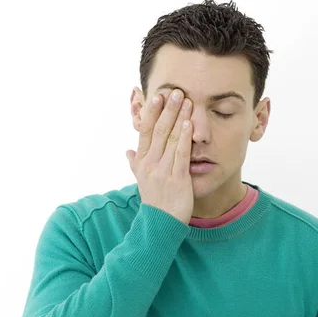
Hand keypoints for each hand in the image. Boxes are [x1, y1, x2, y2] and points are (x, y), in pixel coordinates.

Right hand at [126, 89, 193, 224]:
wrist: (160, 225)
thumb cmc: (154, 201)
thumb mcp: (141, 180)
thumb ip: (135, 163)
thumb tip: (128, 151)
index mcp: (142, 161)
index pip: (146, 131)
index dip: (152, 113)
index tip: (157, 96)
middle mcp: (150, 164)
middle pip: (158, 131)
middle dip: (167, 110)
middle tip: (175, 91)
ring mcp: (163, 171)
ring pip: (170, 139)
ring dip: (178, 118)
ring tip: (186, 100)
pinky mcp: (177, 179)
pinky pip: (181, 154)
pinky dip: (185, 138)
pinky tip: (189, 123)